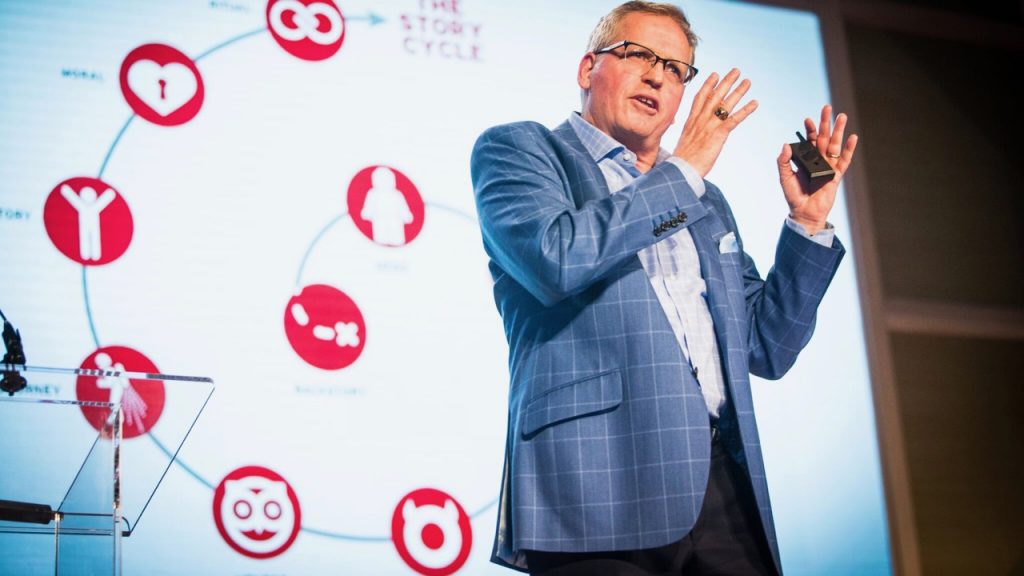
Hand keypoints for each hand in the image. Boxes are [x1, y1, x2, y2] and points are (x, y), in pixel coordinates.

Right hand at [673, 68, 757, 176]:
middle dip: (726, 82)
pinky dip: (745, 110)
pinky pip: (734, 119)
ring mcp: (709, 125)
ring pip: (726, 104)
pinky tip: (754, 103)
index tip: (715, 74)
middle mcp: (700, 120)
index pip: (700, 98)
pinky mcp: (718, 134)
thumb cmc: (681, 162)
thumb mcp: (684, 143)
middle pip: (715, 96)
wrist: (681, 170)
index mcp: (691, 121)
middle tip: (736, 71)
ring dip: (738, 91)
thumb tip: (692, 138)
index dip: (709, 85)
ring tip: (747, 82)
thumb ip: (690, 136)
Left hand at [778, 105, 857, 234]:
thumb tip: (785, 145)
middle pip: (824, 138)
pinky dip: (849, 149)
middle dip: (826, 123)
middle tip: (827, 107)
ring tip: (842, 116)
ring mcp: (829, 166)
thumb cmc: (793, 196)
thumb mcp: (784, 177)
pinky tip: (852, 137)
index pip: (809, 140)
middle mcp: (818, 160)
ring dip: (839, 130)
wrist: (804, 213)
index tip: (808, 119)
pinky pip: (844, 160)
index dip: (809, 129)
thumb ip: (783, 162)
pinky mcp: (836, 175)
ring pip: (835, 145)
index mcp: (806, 159)